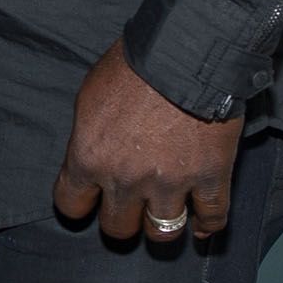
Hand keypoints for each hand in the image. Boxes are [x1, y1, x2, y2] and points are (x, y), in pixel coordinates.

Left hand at [54, 40, 241, 244]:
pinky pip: (212, 217)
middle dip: (121, 219)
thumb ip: (89, 136)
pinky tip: (203, 227)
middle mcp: (125, 180)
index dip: (79, 204)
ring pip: (162, 232)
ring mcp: (170, 183)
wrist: (185, 49)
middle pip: (116, 226)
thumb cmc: (134, 64)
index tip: (89, 200)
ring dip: (161, 227)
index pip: (70, 204)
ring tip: (163, 217)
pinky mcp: (210, 178)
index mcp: (89, 158)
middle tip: (130, 208)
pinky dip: (209, 226)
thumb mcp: (89, 96)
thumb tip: (92, 154)